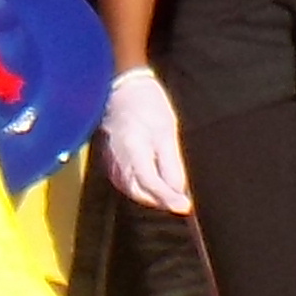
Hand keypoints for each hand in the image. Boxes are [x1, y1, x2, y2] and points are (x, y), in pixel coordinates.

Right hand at [95, 66, 188, 213]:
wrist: (123, 87)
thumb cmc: (147, 105)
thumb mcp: (167, 132)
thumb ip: (172, 164)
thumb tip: (179, 191)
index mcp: (133, 152)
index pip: (151, 185)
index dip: (169, 198)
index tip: (185, 208)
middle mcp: (118, 161)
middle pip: (140, 193)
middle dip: (160, 200)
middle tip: (182, 200)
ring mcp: (111, 161)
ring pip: (132, 189)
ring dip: (151, 195)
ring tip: (170, 192)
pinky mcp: (110, 159)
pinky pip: (126, 181)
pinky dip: (141, 186)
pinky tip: (153, 182)